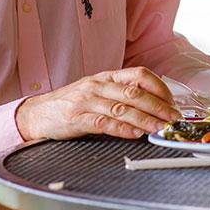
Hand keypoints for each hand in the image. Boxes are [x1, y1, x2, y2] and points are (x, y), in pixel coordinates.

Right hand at [15, 67, 179, 141]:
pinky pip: (104, 123)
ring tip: (160, 128)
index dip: (160, 88)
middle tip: (173, 118)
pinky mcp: (77, 119)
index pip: (140, 75)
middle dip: (158, 106)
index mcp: (106, 77)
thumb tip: (153, 104)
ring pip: (122, 108)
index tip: (172, 102)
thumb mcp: (97, 91)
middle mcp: (98, 85)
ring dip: (145, 119)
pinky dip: (123, 129)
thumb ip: (120, 94)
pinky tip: (135, 133)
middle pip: (134, 93)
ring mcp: (87, 101)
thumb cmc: (70, 103)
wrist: (36, 113)